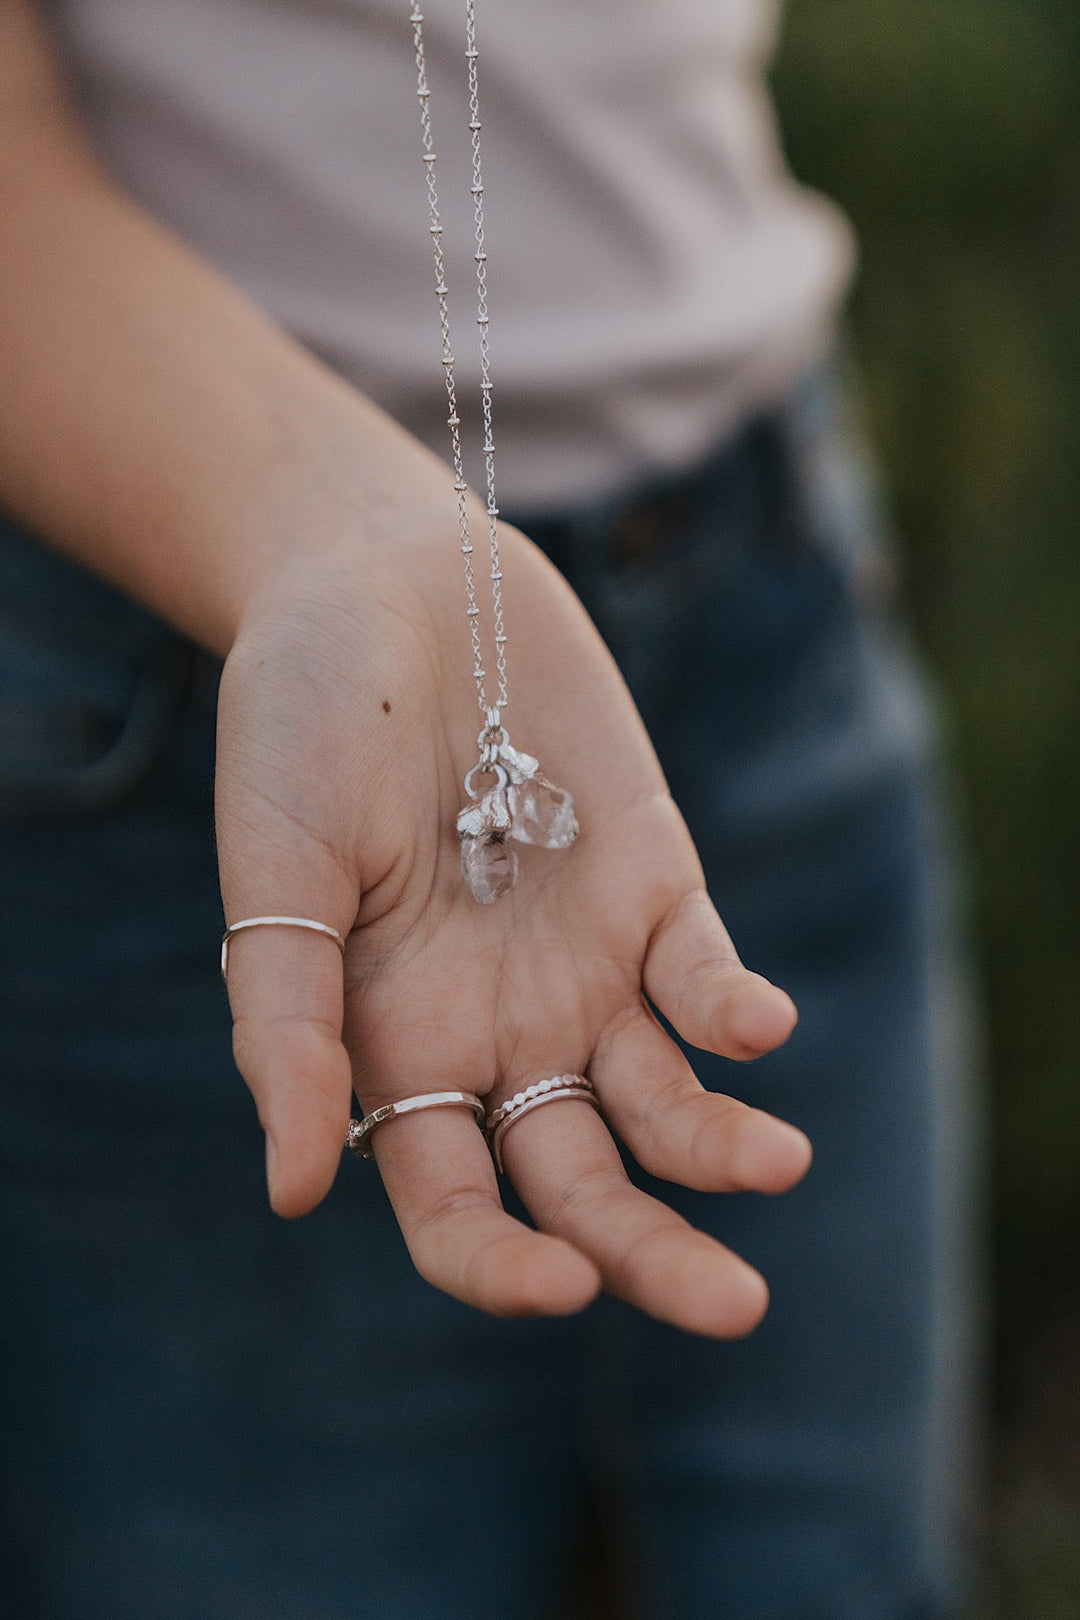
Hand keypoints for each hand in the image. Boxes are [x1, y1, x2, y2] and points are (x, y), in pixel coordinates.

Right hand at [216, 509, 809, 1337]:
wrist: (386, 584)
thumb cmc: (299, 729)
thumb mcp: (276, 877)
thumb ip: (287, 1025)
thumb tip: (293, 1190)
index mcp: (398, 1048)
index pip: (453, 1203)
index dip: (499, 1263)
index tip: (555, 1285)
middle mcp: (499, 1029)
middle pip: (583, 1181)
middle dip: (651, 1254)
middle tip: (733, 1307)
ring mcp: (584, 962)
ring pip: (664, 1100)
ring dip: (722, 1145)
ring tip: (777, 1165)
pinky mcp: (653, 882)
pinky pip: (705, 974)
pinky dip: (734, 1007)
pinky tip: (755, 1025)